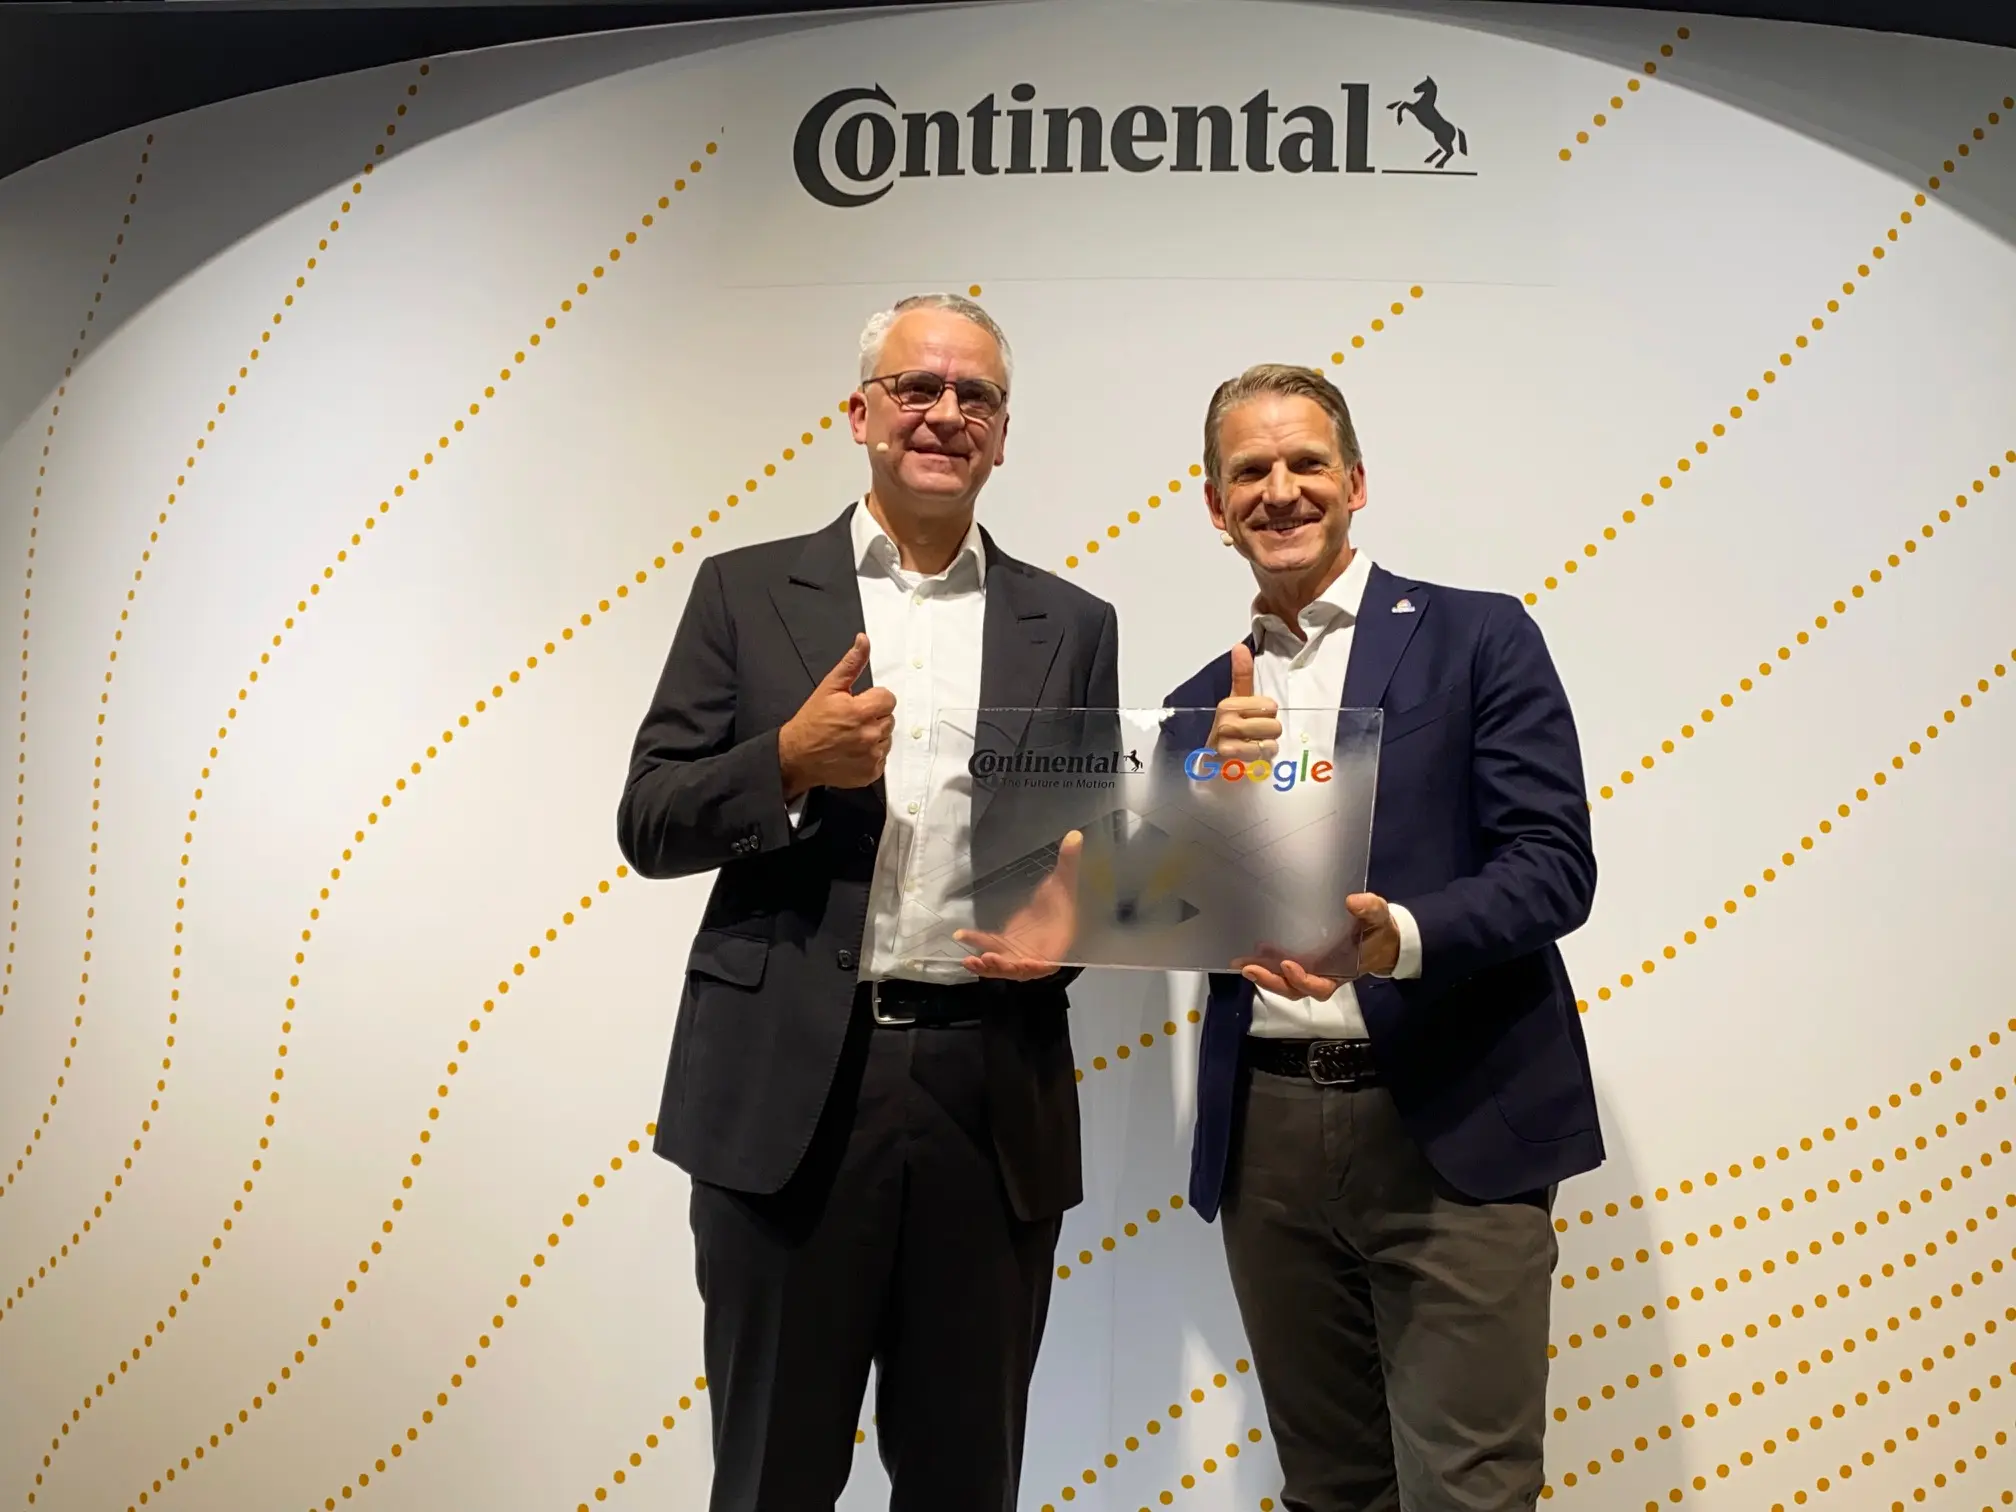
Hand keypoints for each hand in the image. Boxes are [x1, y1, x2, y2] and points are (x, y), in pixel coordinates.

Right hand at [778, 634, 895, 797]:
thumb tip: (863, 641)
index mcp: (861, 711)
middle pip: (889, 718)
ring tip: (851, 736)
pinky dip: (871, 754)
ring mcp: (871, 756)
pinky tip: (853, 750)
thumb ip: (851, 664)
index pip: (889, 698)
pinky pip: (882, 757)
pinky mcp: (870, 772)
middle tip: (852, 720)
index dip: (874, 699)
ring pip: (887, 738)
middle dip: (874, 716)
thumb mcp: (829, 688)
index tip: (859, 704)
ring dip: (874, 735)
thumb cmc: (810, 723)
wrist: (797, 757)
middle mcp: (869, 735)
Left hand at [954, 830, 1082, 980]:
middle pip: (1021, 969)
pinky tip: (961, 936)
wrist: (1050, 910)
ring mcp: (1019, 953)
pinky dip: (977, 943)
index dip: (1038, 965)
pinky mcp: (1005, 947)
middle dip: (1006, 967)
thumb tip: (1076, 834)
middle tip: (990, 959)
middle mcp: (1037, 954)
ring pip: (1003, 965)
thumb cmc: (1060, 899)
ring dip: (988, 966)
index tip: (1025, 962)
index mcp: (1056, 943)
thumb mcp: (1064, 881)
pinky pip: (989, 947)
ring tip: (971, 961)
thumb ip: (1069, 862)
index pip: (1049, 961)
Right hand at [1208, 644, 1279, 759]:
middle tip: (1254, 735)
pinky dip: (1261, 758)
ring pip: (1270, 741)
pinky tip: (1250, 756)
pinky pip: (1263, 755)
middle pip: (1274, 724)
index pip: (1270, 706)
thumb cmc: (1229, 729)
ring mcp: (1227, 741)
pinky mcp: (1231, 759)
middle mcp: (1226, 720)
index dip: (1267, 714)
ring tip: (1253, 746)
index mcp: (1228, 703)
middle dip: (1269, 732)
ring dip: (1266, 746)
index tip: (1253, 718)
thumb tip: (1239, 645)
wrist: (1213, 760)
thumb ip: (1241, 675)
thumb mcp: (1236, 701)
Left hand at [1233, 895, 1397, 993]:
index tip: (1288, 966)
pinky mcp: (1302, 960)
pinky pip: (1281, 970)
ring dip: (1263, 976)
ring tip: (1242, 965)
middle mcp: (1322, 976)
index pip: (1320, 987)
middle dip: (1272, 982)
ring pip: (1284, 984)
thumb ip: (1370, 910)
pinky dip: (1265, 965)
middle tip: (1250, 969)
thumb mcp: (1379, 917)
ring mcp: (1310, 970)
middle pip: (1294, 990)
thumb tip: (1352, 902)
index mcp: (1341, 972)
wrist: (1380, 937)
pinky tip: (1247, 953)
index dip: (1303, 981)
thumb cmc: (1378, 929)